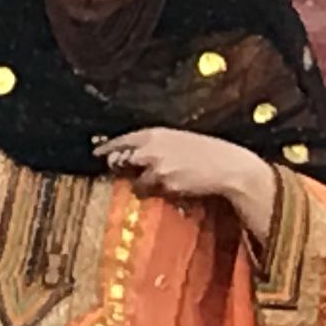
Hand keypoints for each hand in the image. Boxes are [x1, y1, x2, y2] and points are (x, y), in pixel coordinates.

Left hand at [97, 126, 278, 247]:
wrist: (229, 166)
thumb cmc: (206, 153)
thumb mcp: (179, 140)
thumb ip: (155, 145)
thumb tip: (132, 157)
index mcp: (156, 133)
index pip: (123, 139)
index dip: (107, 147)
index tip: (96, 152)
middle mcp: (152, 148)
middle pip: (121, 160)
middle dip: (120, 168)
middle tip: (125, 172)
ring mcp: (157, 166)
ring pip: (134, 181)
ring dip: (142, 184)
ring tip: (164, 180)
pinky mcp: (164, 183)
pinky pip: (152, 192)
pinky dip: (158, 192)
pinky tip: (176, 186)